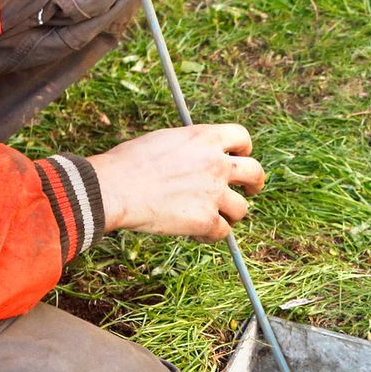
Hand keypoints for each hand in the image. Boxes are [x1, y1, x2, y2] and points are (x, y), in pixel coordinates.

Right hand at [85, 124, 265, 241]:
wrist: (114, 188)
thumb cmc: (127, 164)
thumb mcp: (163, 141)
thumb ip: (188, 149)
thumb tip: (195, 159)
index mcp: (204, 137)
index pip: (242, 137)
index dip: (244, 149)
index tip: (239, 157)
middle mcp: (216, 163)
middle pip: (255, 172)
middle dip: (255, 183)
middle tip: (250, 190)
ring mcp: (214, 192)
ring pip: (241, 208)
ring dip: (230, 214)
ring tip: (213, 218)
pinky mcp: (205, 219)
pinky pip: (222, 232)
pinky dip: (210, 234)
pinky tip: (195, 232)